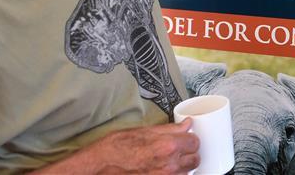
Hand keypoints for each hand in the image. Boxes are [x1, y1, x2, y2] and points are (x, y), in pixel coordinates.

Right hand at [37, 119, 199, 173]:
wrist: (98, 168)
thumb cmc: (116, 148)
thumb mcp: (142, 131)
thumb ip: (169, 129)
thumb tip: (187, 124)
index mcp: (167, 146)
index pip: (195, 141)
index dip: (190, 138)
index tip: (185, 138)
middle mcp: (170, 165)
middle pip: (195, 159)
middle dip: (189, 153)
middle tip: (179, 149)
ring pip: (187, 172)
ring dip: (183, 166)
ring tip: (169, 160)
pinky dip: (174, 174)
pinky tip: (163, 169)